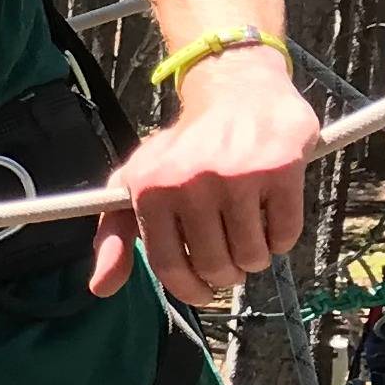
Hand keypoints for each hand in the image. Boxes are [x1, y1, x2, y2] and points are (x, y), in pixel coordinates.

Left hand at [96, 51, 320, 303]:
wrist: (237, 91)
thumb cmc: (183, 148)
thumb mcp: (136, 182)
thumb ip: (114, 235)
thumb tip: (100, 288)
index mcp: (151, 189)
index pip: (168, 264)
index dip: (188, 289)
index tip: (203, 292)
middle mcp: (190, 182)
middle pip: (213, 264)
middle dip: (226, 275)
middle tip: (233, 263)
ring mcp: (237, 175)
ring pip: (251, 255)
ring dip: (255, 259)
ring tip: (250, 239)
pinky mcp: (281, 168)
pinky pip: (284, 233)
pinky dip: (282, 239)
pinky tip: (272, 218)